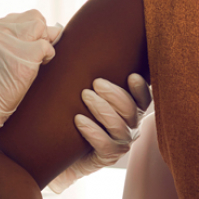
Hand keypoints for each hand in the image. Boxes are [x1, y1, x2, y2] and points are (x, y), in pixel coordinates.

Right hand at [0, 10, 63, 149]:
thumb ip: (16, 38)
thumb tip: (54, 30)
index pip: (24, 17)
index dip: (31, 32)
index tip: (26, 47)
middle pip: (35, 17)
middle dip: (41, 34)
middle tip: (34, 54)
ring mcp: (11, 42)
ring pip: (42, 29)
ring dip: (44, 45)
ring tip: (34, 61)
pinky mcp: (24, 56)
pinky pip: (47, 48)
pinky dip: (47, 58)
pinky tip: (35, 69)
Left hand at [49, 74, 153, 192]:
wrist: (55, 149)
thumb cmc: (68, 113)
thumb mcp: (78, 90)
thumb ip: (84, 70)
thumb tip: (67, 40)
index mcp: (128, 109)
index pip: (143, 99)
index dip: (141, 89)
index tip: (131, 76)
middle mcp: (129, 126)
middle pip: (132, 110)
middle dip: (115, 95)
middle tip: (96, 82)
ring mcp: (119, 143)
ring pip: (120, 127)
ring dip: (103, 110)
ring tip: (85, 96)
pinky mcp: (106, 158)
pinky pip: (106, 146)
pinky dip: (94, 132)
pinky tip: (79, 120)